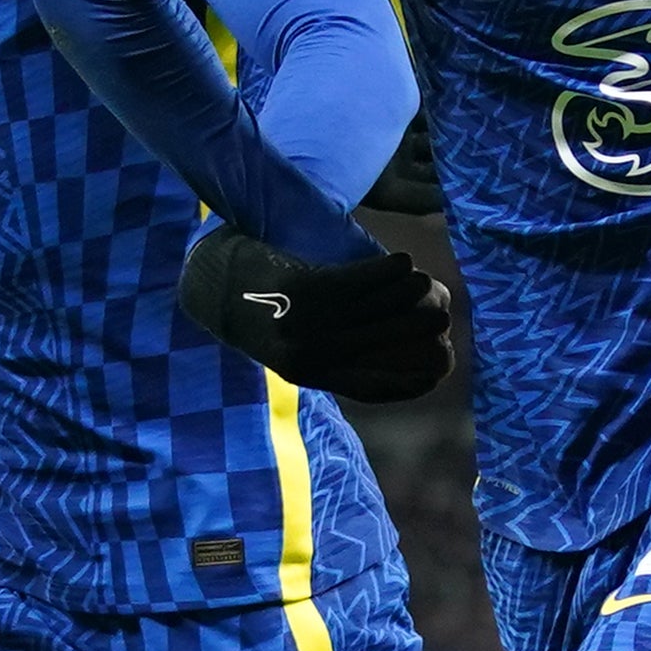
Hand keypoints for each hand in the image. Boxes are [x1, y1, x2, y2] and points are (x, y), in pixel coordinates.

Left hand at [179, 226, 456, 401]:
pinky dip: (385, 273)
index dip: (414, 379)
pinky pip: (358, 282)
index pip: (374, 387)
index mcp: (310, 375)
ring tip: (427, 283)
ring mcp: (305, 326)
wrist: (207, 280)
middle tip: (443, 314)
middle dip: (420, 329)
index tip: (442, 363)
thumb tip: (396, 344)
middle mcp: (310, 357)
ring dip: (409, 294)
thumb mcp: (291, 340)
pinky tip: (404, 262)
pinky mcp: (301, 292)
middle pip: (383, 346)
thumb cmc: (256, 306)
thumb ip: (333, 348)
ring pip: (375, 311)